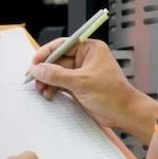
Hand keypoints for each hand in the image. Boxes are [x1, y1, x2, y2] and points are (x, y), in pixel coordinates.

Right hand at [28, 38, 144, 129]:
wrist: (123, 113)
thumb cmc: (112, 94)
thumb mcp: (80, 82)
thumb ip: (56, 74)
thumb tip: (38, 69)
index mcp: (89, 49)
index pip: (62, 45)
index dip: (46, 53)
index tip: (34, 63)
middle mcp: (85, 59)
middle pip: (57, 60)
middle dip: (45, 70)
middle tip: (35, 79)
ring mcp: (81, 73)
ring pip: (57, 73)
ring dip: (48, 81)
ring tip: (42, 90)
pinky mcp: (79, 86)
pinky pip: (60, 84)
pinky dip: (53, 89)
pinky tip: (49, 94)